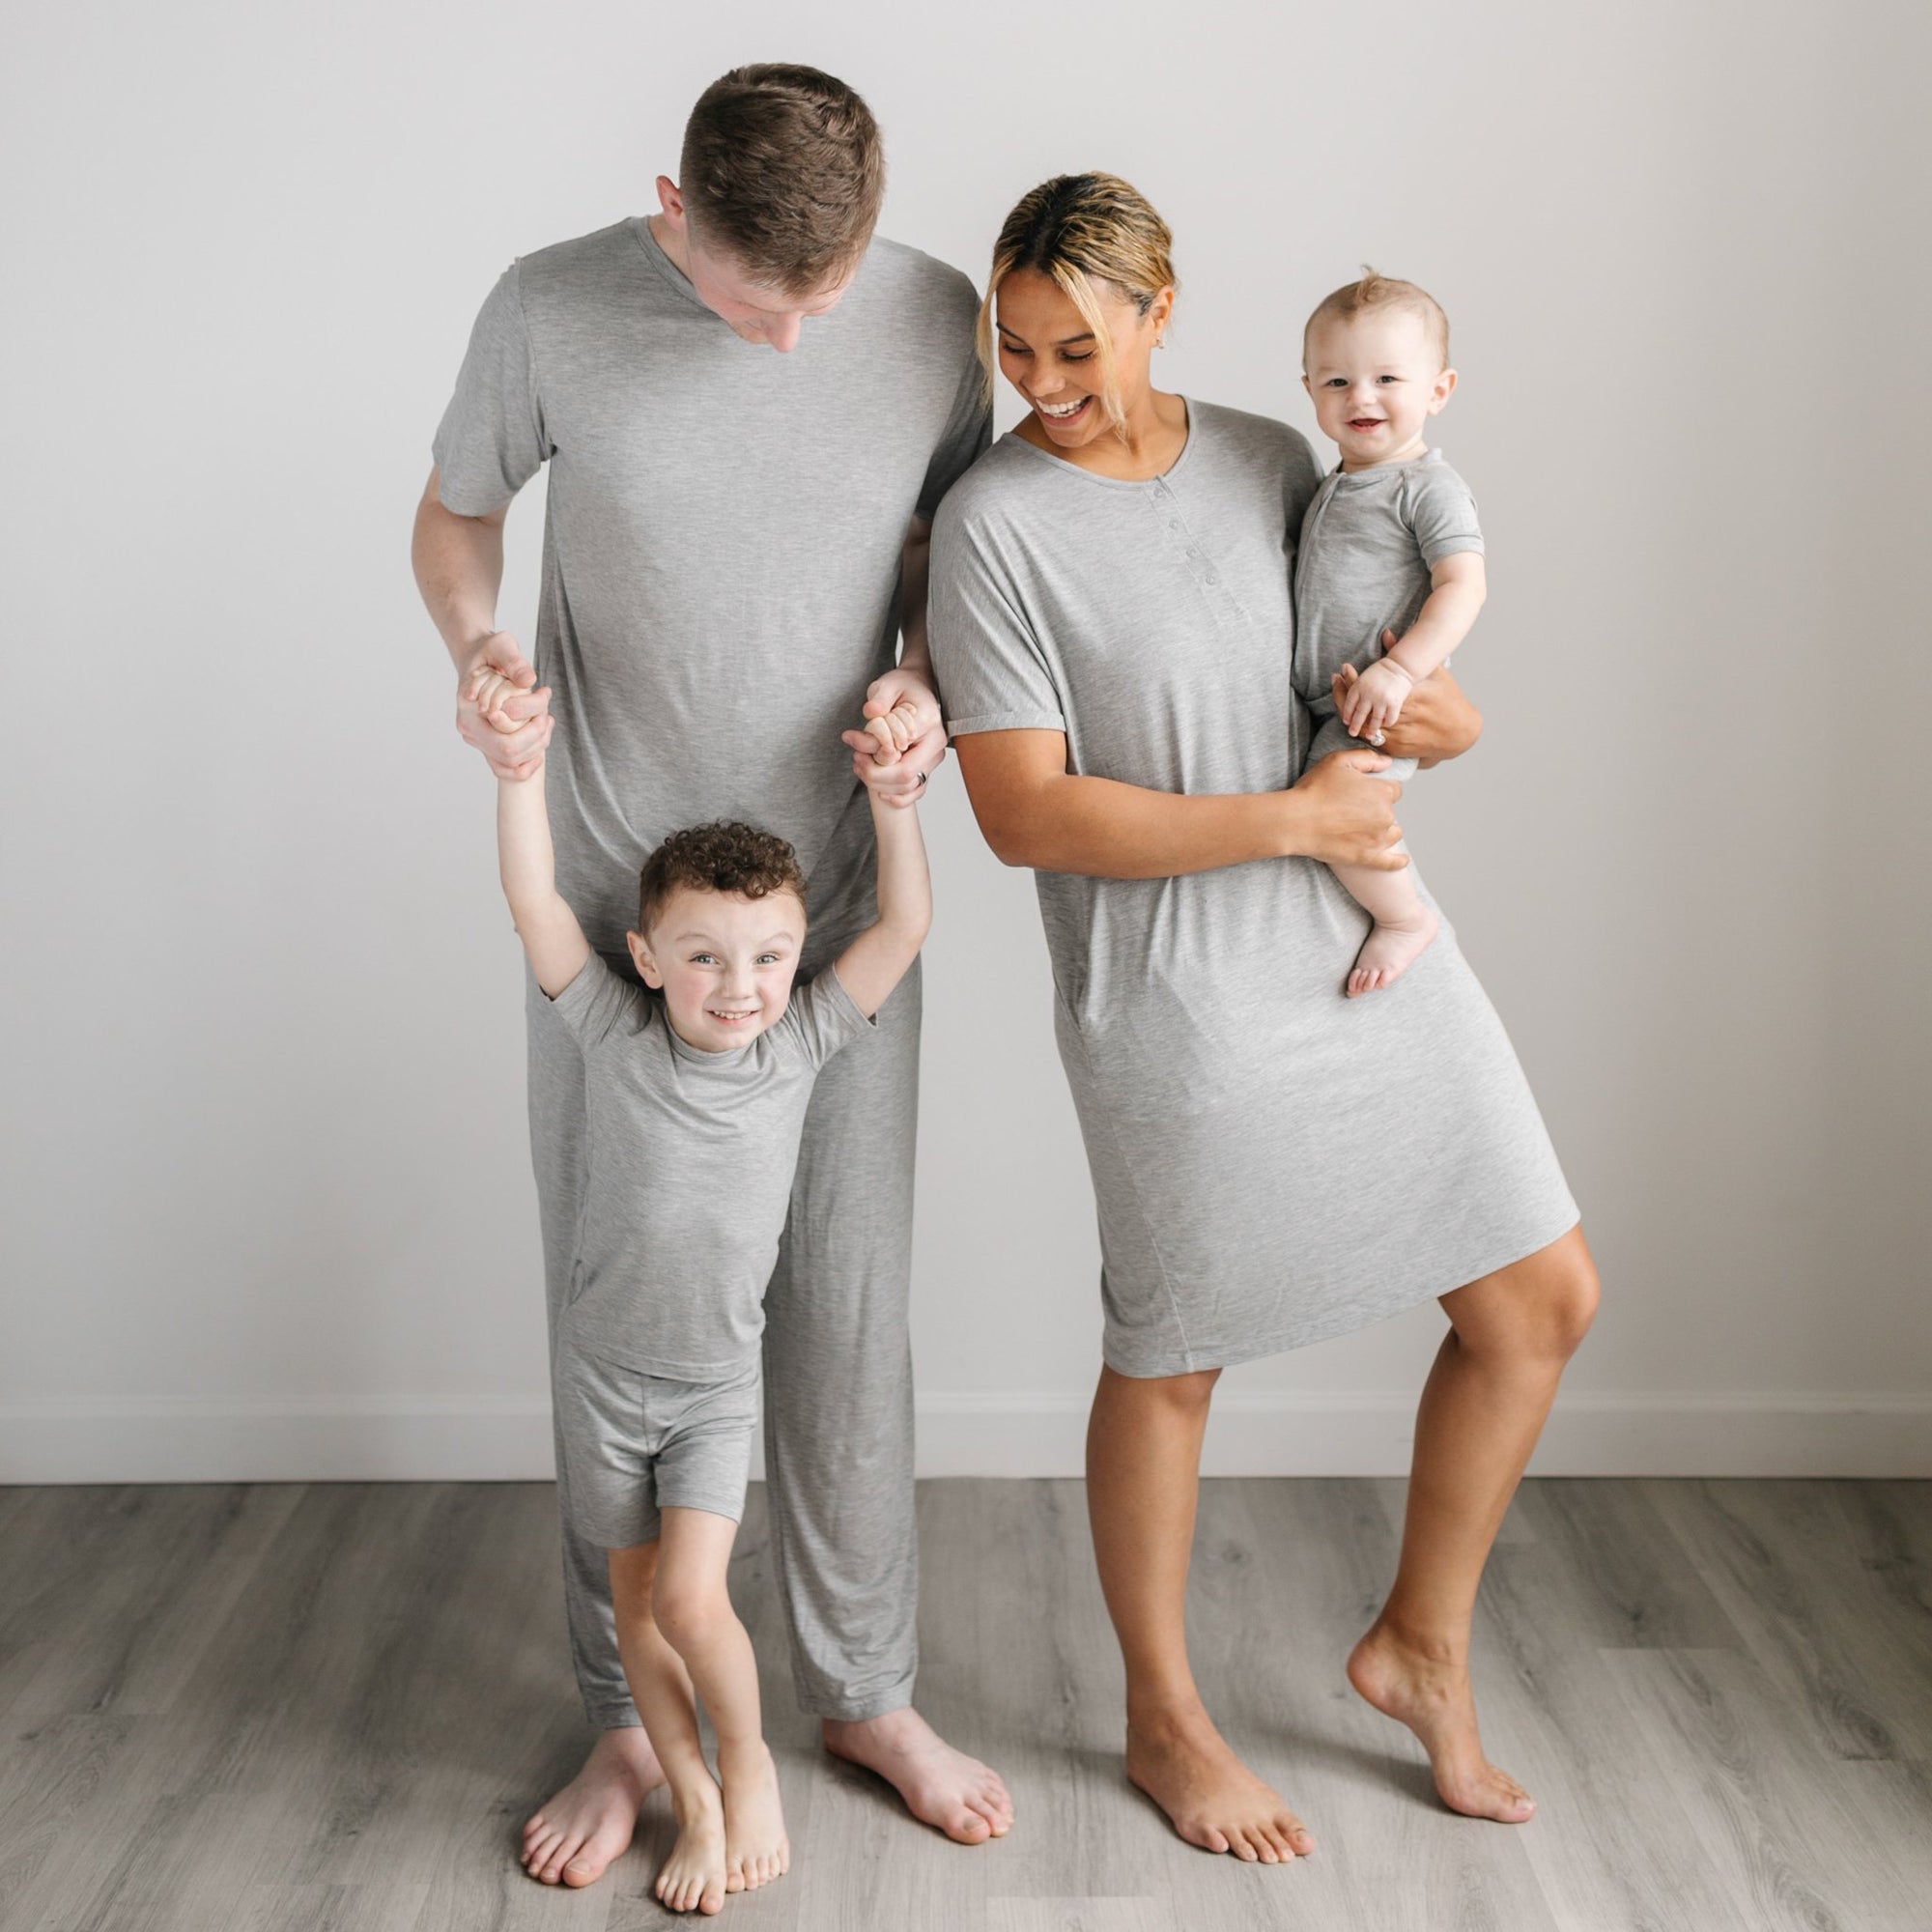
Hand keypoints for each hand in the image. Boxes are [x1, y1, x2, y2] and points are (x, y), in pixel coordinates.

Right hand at [457, 631, 552, 779]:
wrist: (478, 658)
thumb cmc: (489, 650)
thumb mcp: (501, 645)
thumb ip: (514, 661)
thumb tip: (528, 681)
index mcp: (469, 711)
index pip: (505, 741)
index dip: (532, 728)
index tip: (544, 698)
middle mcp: (469, 730)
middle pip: (510, 755)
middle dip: (537, 738)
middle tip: (547, 715)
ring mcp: (477, 740)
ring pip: (512, 763)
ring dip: (537, 746)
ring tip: (546, 720)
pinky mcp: (486, 744)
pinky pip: (507, 769)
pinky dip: (527, 762)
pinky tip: (541, 741)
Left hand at [841, 667, 946, 810]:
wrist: (917, 688)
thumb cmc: (903, 686)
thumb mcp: (887, 685)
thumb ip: (878, 699)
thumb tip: (871, 713)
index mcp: (928, 721)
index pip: (902, 752)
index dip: (873, 754)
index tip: (852, 738)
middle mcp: (936, 743)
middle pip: (905, 777)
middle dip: (873, 774)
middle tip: (855, 758)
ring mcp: (933, 758)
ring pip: (908, 787)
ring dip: (879, 784)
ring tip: (860, 764)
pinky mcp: (927, 767)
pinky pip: (915, 792)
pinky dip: (896, 797)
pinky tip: (877, 790)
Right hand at [1287, 746, 1407, 869]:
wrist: (1296, 821)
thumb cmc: (1314, 790)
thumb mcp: (1338, 761)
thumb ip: (1367, 758)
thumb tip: (1388, 762)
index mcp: (1381, 791)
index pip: (1393, 790)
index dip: (1378, 790)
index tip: (1362, 794)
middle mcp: (1385, 815)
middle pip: (1391, 812)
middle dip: (1377, 810)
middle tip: (1353, 811)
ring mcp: (1377, 839)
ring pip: (1393, 833)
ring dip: (1384, 831)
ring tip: (1364, 830)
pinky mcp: (1367, 857)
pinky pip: (1390, 863)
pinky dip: (1398, 861)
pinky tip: (1402, 860)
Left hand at [1338, 654, 1413, 738]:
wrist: (1401, 666)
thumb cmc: (1380, 672)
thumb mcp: (1363, 676)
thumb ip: (1350, 681)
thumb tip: (1334, 677)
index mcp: (1359, 686)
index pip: (1348, 704)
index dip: (1347, 714)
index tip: (1346, 721)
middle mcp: (1368, 693)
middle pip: (1359, 714)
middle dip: (1355, 726)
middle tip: (1352, 733)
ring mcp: (1381, 699)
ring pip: (1374, 720)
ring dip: (1371, 730)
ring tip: (1370, 736)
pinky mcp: (1394, 703)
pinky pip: (1389, 719)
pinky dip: (1386, 723)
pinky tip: (1384, 725)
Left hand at [1340, 647, 1481, 766]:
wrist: (1459, 731)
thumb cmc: (1448, 697)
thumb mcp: (1432, 673)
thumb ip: (1407, 653)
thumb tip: (1386, 633)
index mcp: (1409, 695)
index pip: (1371, 688)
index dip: (1352, 680)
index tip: (1344, 670)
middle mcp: (1401, 716)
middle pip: (1361, 708)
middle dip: (1344, 695)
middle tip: (1336, 682)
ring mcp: (1398, 733)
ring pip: (1363, 724)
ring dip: (1349, 713)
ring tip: (1341, 698)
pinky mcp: (1395, 746)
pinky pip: (1371, 737)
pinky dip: (1361, 726)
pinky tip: (1354, 716)